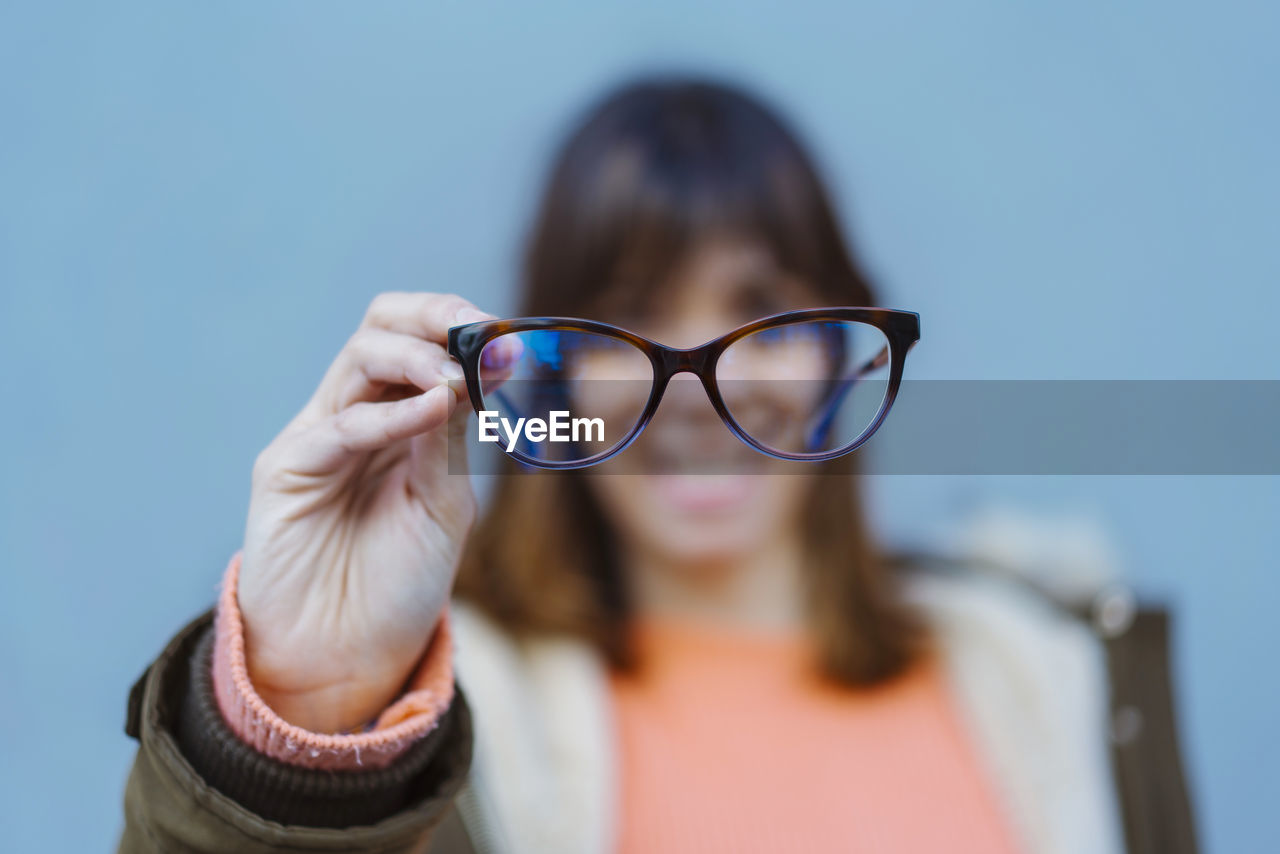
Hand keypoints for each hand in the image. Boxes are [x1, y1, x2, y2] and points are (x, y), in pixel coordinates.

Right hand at [237, 292, 487, 731]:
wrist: (347, 657)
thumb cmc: (399, 585)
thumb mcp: (444, 505)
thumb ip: (451, 442)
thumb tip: (471, 374)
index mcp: (402, 420)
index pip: (424, 344)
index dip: (463, 330)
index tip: (511, 337)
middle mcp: (358, 415)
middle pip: (381, 328)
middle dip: (432, 317)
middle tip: (476, 328)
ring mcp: (320, 436)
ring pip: (359, 358)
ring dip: (417, 357)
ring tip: (458, 378)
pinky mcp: (287, 468)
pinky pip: (342, 425)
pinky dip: (393, 414)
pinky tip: (434, 409)